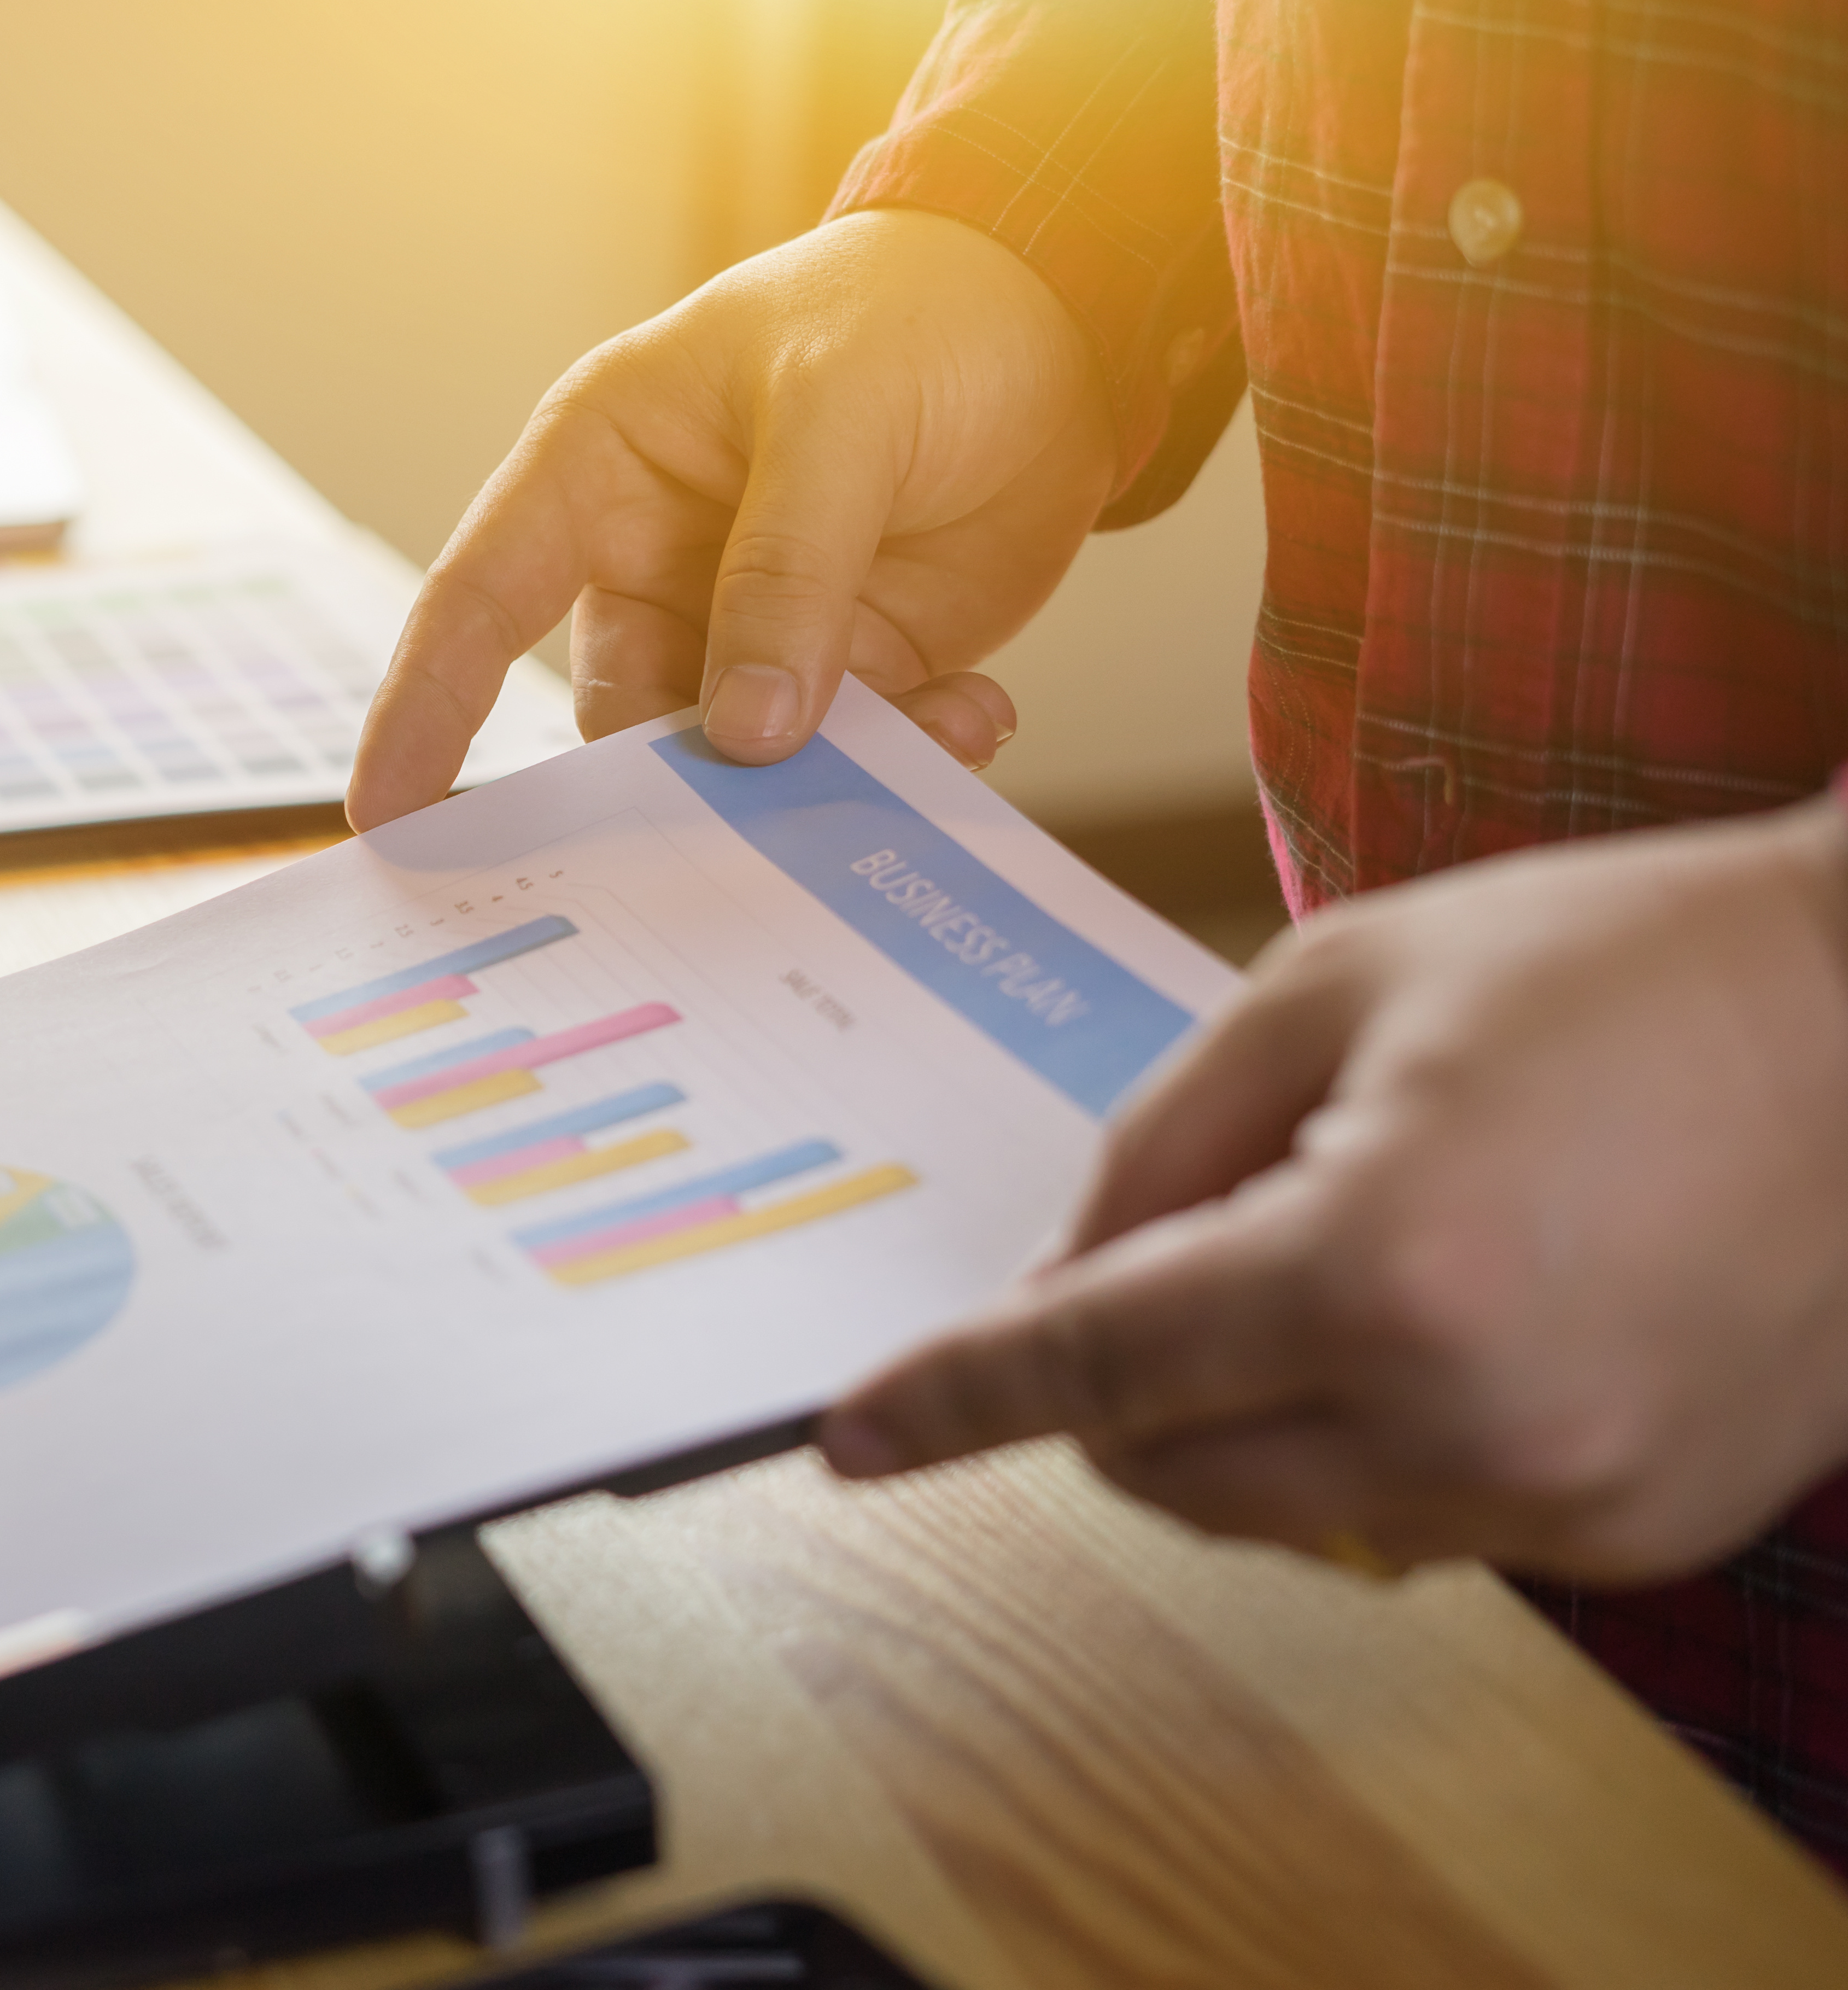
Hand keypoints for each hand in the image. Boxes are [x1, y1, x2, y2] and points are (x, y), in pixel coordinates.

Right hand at [344, 208, 1113, 829]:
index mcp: (595, 472)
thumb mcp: (839, 411)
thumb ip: (787, 569)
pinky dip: (907, 758)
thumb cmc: (911, 313)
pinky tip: (973, 714)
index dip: (421, 710)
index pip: (476, 602)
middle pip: (616, 719)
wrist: (1061, 314)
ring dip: (818, 780)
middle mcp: (653, 564)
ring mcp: (748, 627)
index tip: (381, 815)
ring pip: (732, 760)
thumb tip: (746, 734)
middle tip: (731, 852)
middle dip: (669, 792)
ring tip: (925, 736)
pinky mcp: (844, 667)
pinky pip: (845, 756)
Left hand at [819, 799, 1847, 1583]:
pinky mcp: (1640, 1527)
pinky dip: (1384, 1432)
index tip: (852, 1437)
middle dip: (1117, 1384)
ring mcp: (1570, 1494)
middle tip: (1185, 1247)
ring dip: (1256, 1407)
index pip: (1093, 1369)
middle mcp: (1474, 1418)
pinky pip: (1425, 1514)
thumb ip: (1161, 1147)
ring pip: (1290, 1509)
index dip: (954, 1401)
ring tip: (1364, 1239)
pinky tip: (1472, 1299)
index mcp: (1380, 1270)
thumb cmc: (1618, 965)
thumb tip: (1057, 1285)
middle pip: (1170, 1470)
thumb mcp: (1331, 985)